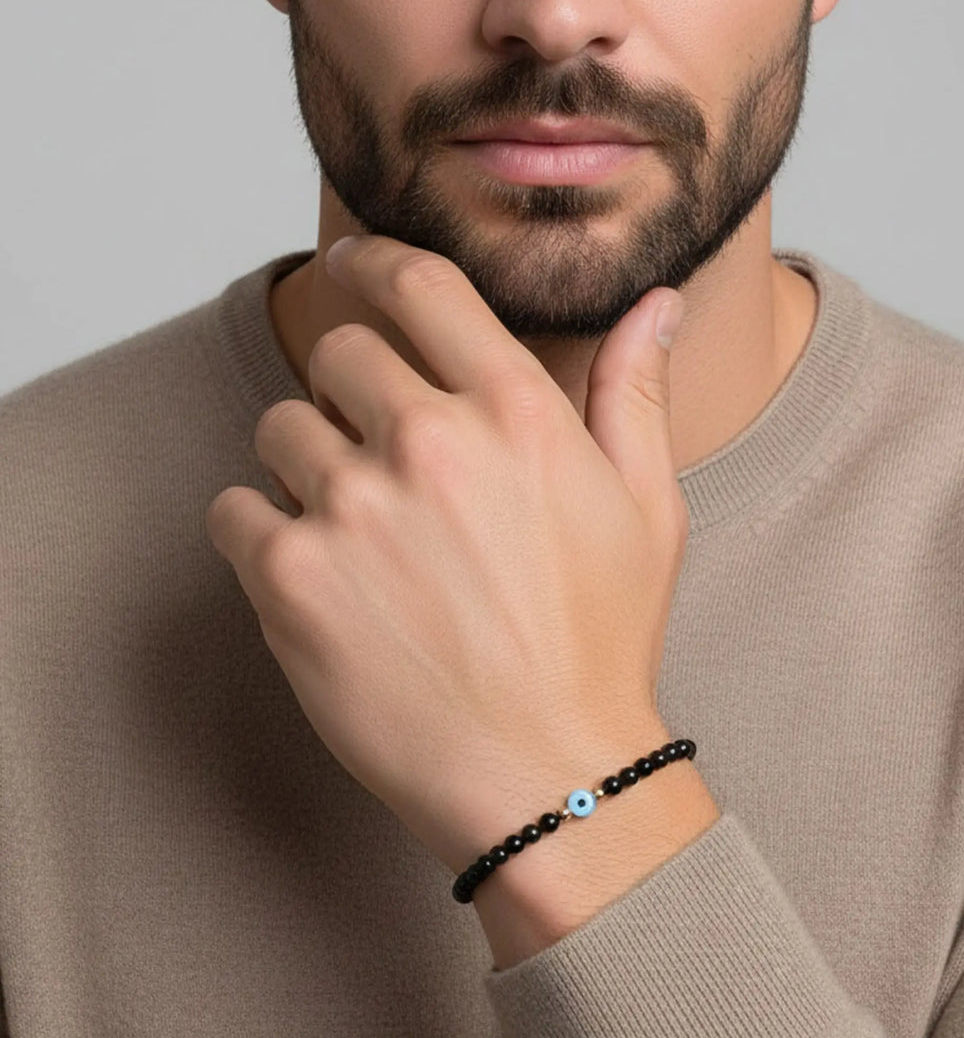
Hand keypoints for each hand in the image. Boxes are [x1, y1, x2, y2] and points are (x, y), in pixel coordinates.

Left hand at [204, 233, 688, 875]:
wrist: (546, 776)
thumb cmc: (603, 646)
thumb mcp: (646, 511)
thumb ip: (634, 394)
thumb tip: (655, 306)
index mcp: (516, 413)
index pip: (421, 286)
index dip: (374, 261)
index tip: (349, 267)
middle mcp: (430, 443)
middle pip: (339, 354)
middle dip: (350, 389)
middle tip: (378, 454)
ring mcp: (353, 508)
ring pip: (278, 428)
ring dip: (305, 465)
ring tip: (358, 535)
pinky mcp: (291, 578)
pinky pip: (233, 510)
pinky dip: (260, 533)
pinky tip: (318, 578)